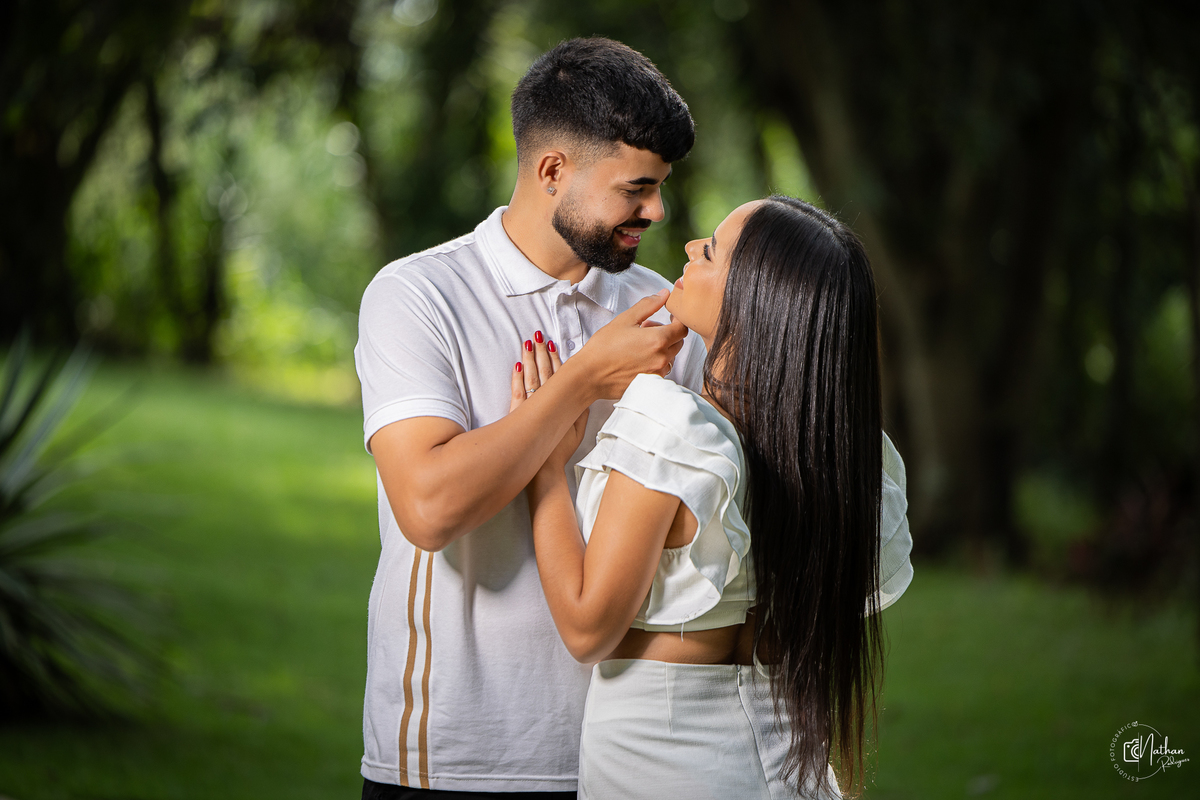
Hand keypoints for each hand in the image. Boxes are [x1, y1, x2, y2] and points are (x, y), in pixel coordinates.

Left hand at [509, 331, 589, 474]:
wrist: (543, 468)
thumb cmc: (562, 451)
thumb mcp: (578, 430)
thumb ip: (581, 410)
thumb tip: (584, 394)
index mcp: (562, 403)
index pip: (559, 374)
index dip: (556, 358)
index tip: (553, 343)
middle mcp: (545, 401)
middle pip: (543, 370)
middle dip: (541, 352)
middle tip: (538, 335)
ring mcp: (530, 406)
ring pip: (529, 376)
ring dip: (528, 359)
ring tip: (527, 343)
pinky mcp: (516, 414)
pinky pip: (516, 390)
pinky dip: (516, 377)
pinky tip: (516, 366)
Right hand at [569, 289, 686, 399]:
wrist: (590, 375)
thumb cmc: (604, 347)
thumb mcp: (625, 319)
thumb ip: (648, 305)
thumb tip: (664, 294)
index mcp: (658, 340)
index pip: (682, 328)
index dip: (678, 320)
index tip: (669, 316)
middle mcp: (662, 358)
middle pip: (678, 342)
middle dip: (668, 333)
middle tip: (647, 328)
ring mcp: (657, 373)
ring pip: (670, 356)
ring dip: (662, 348)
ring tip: (641, 345)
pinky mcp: (651, 383)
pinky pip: (662, 369)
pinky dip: (656, 361)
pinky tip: (638, 358)